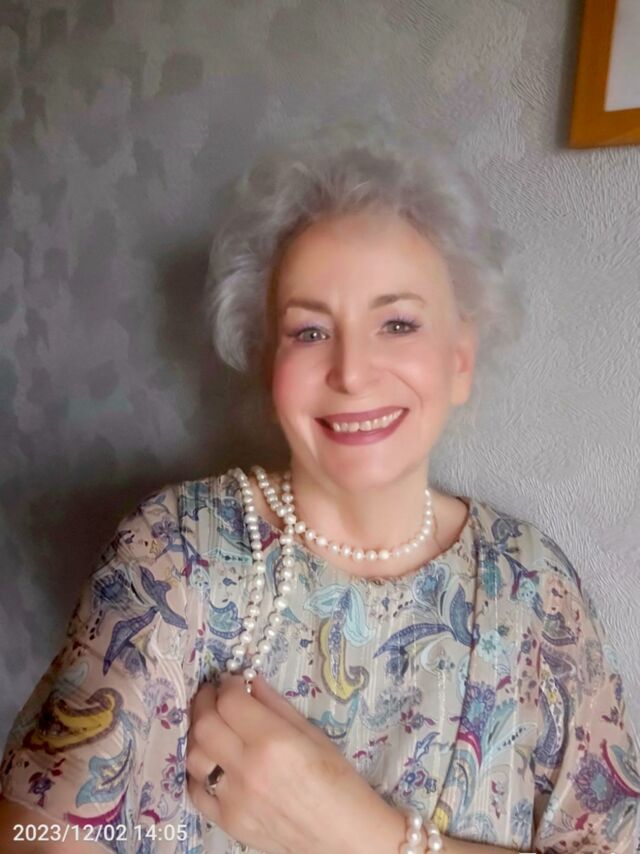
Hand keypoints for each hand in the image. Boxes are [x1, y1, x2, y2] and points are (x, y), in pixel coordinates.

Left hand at [186, 673, 388, 853]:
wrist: (343, 838)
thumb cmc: (339, 783)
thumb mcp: (313, 734)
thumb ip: (276, 705)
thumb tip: (249, 682)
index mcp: (274, 742)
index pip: (230, 702)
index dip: (228, 685)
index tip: (233, 682)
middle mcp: (248, 769)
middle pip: (205, 725)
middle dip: (206, 701)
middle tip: (214, 695)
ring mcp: (234, 799)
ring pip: (194, 756)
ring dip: (198, 734)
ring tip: (211, 725)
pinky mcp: (228, 823)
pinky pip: (196, 791)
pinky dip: (198, 771)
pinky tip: (211, 760)